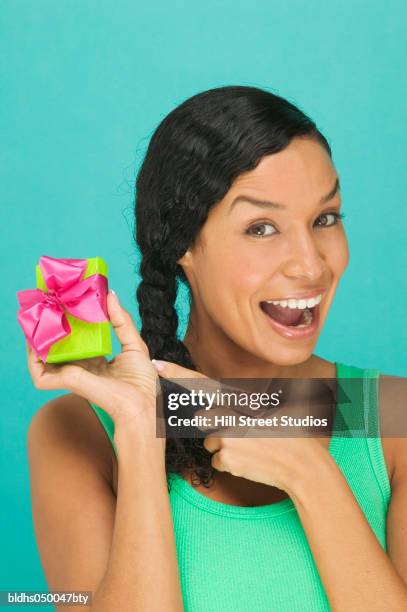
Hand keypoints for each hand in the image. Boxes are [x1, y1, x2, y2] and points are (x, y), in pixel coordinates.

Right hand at [26, 291, 158, 432]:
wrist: (142, 403)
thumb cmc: (142, 381)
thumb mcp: (134, 343)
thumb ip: (121, 320)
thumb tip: (111, 294)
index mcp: (96, 363)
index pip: (77, 343)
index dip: (69, 326)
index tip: (67, 308)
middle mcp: (81, 369)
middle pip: (59, 349)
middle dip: (50, 331)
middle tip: (48, 309)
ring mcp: (72, 376)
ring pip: (44, 360)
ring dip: (36, 341)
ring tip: (38, 320)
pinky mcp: (67, 382)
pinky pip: (39, 372)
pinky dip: (32, 359)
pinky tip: (35, 342)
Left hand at [154, 359, 330, 495]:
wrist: (305, 466)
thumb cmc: (291, 436)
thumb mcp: (269, 411)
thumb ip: (242, 406)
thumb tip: (219, 406)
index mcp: (241, 400)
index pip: (202, 383)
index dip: (177, 373)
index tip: (156, 365)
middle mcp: (229, 414)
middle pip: (203, 418)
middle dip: (215, 427)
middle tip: (243, 434)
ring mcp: (226, 436)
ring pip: (209, 442)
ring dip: (223, 447)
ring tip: (251, 448)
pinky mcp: (226, 458)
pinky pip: (217, 461)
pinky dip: (230, 463)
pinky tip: (251, 462)